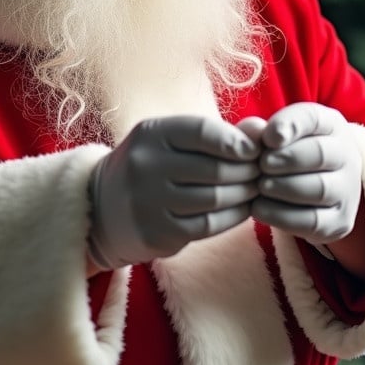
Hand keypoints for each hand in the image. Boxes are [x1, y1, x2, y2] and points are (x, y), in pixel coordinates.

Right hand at [87, 115, 260, 269]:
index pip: (202, 131)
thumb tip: (261, 131)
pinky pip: (209, 225)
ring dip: (244, 194)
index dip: (235, 140)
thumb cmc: (151, 166)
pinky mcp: (157, 232)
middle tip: (263, 171)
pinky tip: (244, 209)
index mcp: (150, 133)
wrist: (102, 208)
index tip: (254, 149)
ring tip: (256, 188)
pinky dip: (234, 216)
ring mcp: (149, 201)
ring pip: (214, 198)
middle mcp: (146, 165)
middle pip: (214, 168)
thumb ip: (214, 133)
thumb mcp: (169, 140)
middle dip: (247, 170)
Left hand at [242, 104, 361, 244]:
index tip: (267, 138)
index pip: (313, 118)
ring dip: (283, 187)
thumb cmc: (285, 153)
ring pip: (319, 189)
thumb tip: (253, 131)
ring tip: (261, 185)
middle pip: (319, 154)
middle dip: (285, 159)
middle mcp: (347, 155)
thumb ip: (261, 131)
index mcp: (330, 125)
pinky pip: (313, 221)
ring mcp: (347, 191)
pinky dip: (281, 215)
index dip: (288, 125)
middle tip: (261, 165)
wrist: (309, 184)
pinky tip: (259, 207)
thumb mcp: (275, 133)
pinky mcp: (339, 222)